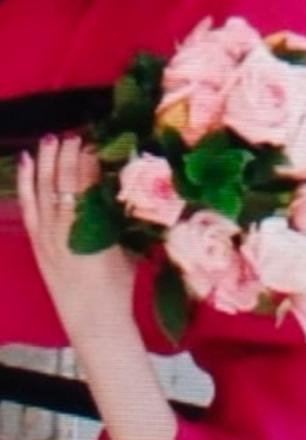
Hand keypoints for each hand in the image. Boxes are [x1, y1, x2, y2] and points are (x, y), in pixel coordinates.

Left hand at [17, 136, 135, 330]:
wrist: (94, 320)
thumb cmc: (119, 283)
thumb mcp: (129, 245)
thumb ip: (123, 214)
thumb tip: (127, 179)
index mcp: (93, 228)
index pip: (88, 182)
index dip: (90, 158)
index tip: (98, 139)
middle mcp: (66, 229)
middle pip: (65, 182)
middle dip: (69, 154)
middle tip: (77, 133)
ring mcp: (48, 236)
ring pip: (44, 189)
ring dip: (48, 161)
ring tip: (53, 138)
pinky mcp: (39, 242)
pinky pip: (29, 206)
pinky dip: (27, 182)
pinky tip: (27, 163)